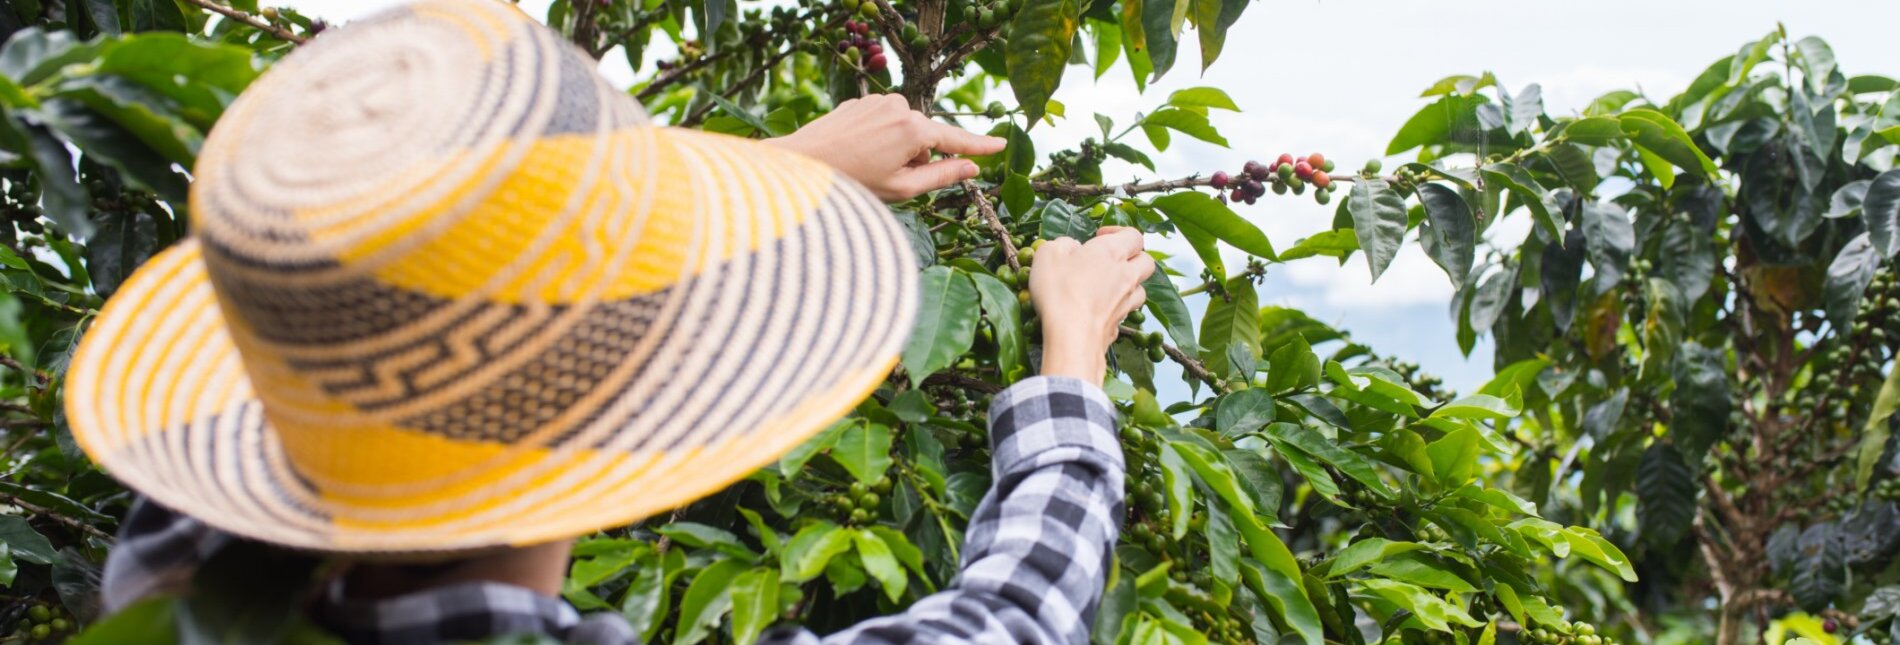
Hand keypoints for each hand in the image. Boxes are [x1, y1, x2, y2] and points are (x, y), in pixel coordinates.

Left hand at [768, 94, 1005, 200]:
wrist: (800, 165)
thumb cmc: (850, 184)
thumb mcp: (902, 189)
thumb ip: (942, 176)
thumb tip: (970, 167)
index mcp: (913, 129)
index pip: (956, 140)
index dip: (979, 146)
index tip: (1001, 143)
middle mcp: (898, 106)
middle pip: (926, 139)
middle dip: (917, 160)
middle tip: (887, 181)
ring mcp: (877, 100)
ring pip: (903, 131)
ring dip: (897, 150)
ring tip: (868, 168)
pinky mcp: (859, 101)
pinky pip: (882, 123)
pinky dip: (879, 140)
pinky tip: (856, 154)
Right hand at [1028, 227, 1155, 382]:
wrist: (1073, 337)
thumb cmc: (1061, 291)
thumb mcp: (1049, 254)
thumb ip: (1063, 244)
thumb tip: (1071, 247)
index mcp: (1113, 252)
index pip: (1134, 235)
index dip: (1119, 232)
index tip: (1099, 236)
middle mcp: (1127, 276)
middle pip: (1146, 262)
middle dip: (1132, 257)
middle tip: (1110, 261)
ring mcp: (1126, 303)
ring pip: (1141, 288)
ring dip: (1129, 284)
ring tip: (1108, 287)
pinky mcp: (1120, 325)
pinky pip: (1126, 312)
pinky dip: (1117, 308)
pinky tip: (1099, 311)